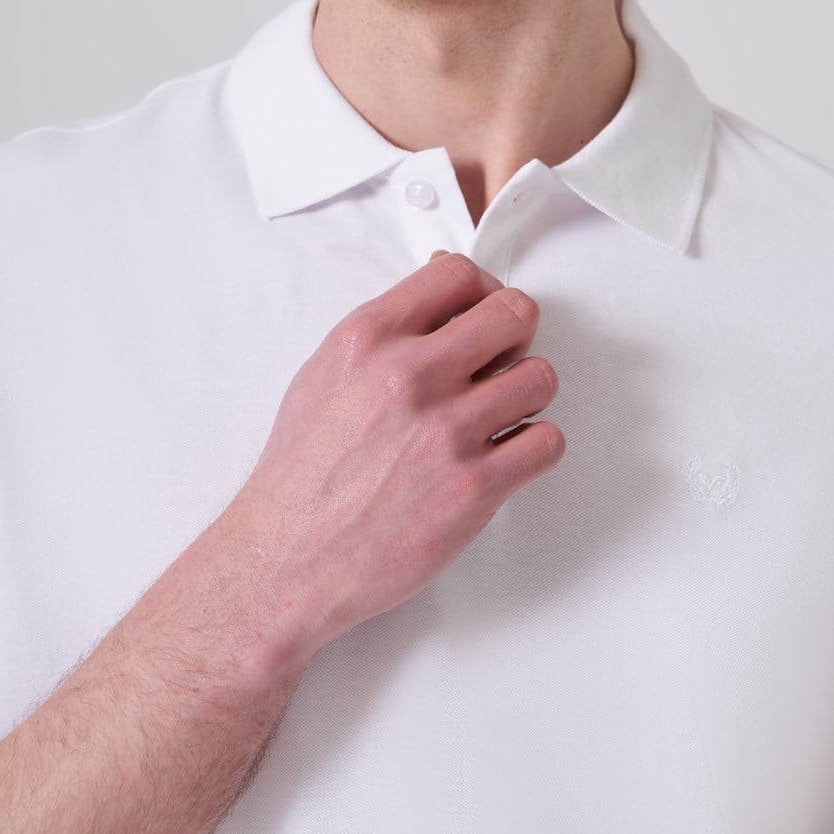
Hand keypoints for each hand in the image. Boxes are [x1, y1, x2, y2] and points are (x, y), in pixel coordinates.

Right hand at [227, 251, 563, 661]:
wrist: (286, 560)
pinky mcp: (472, 488)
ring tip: (498, 419)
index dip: (484, 292)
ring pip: (540, 378)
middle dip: (516, 338)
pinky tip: (503, 458)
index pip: (458, 274)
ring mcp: (444, 432)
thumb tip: (442, 299)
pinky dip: (534, 449)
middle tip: (502, 366)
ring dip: (527, 397)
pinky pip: (546, 443)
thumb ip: (384, 334)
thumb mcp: (324, 377)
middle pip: (515, 314)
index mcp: (367, 340)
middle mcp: (408, 376)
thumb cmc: (302, 477)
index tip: (484, 316)